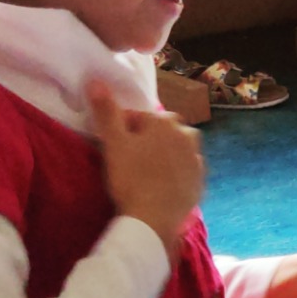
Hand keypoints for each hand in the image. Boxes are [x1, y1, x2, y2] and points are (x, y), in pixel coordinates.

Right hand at [88, 80, 201, 255]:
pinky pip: (186, 169)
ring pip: (178, 148)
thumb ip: (106, 111)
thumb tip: (96, 80)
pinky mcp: (200, 180)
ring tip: (148, 171)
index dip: (127, 130)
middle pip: (164, 130)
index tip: (117, 147)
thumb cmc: (130, 177)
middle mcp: (186, 135)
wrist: (153, 217)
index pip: (141, 118)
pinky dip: (176, 172)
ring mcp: (196, 158)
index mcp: (165, 122)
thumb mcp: (113, 142)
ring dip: (166, 154)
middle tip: (132, 159)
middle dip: (150, 139)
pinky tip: (162, 185)